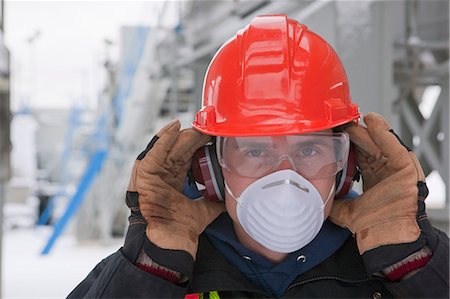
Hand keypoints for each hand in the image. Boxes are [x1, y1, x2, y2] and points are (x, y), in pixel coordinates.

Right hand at [127, 119, 224, 259]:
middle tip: (207, 127)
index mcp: (172, 181)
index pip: (185, 157)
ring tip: (195, 125)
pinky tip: (174, 126)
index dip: (197, 146)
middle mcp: (162, 175)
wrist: (172, 239)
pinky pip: (155, 152)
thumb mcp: (205, 209)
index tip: (210, 136)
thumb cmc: (183, 228)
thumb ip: (215, 202)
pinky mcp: (145, 174)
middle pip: (178, 150)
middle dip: (193, 138)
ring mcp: (152, 173)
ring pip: (168, 148)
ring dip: (181, 136)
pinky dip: (164, 138)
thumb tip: (230, 199)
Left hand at [329, 113, 425, 253]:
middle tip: (342, 124)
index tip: (337, 135)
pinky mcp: (406, 168)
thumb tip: (319, 199)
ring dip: (368, 131)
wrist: (384, 236)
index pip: (360, 156)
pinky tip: (372, 121)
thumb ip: (333, 202)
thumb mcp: (345, 210)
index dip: (349, 145)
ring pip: (381, 144)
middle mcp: (385, 173)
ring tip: (355, 119)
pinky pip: (394, 147)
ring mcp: (396, 170)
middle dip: (356, 135)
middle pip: (369, 147)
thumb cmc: (371, 227)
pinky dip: (383, 134)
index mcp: (374, 180)